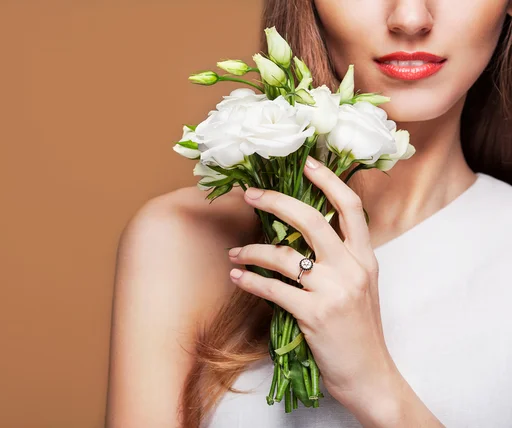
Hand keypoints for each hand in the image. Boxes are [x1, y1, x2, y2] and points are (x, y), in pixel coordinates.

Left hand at [227, 156, 399, 416]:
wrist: (369, 375)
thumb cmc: (359, 330)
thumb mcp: (359, 287)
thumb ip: (339, 259)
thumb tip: (299, 236)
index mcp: (365, 258)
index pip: (350, 207)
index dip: (328, 180)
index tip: (307, 162)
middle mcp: (352, 268)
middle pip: (311, 220)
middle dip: (277, 202)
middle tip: (252, 194)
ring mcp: (334, 291)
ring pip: (284, 256)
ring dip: (253, 251)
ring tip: (235, 253)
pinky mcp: (315, 315)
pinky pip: (274, 289)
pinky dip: (251, 281)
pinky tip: (239, 277)